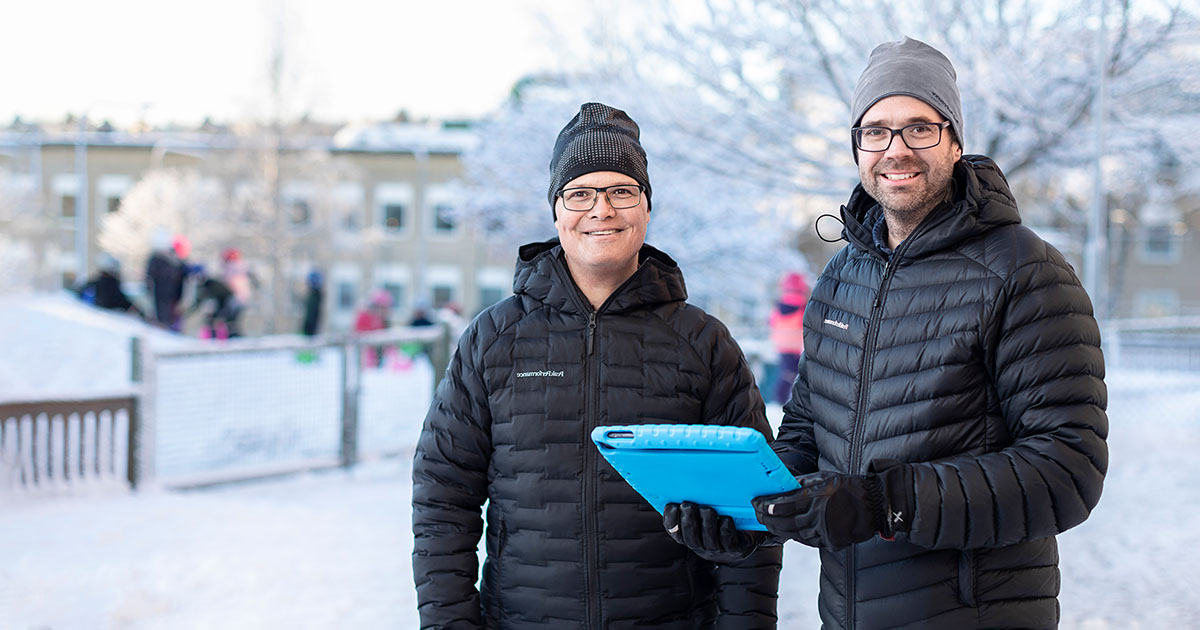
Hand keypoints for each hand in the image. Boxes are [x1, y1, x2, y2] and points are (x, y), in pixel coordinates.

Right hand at [663, 501, 762, 562]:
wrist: (748, 532)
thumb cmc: (721, 517)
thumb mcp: (704, 512)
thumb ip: (693, 503)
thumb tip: (680, 484)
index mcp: (690, 535)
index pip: (674, 532)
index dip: (670, 520)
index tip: (672, 505)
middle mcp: (701, 545)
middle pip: (690, 537)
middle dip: (688, 520)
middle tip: (688, 505)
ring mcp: (718, 549)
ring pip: (708, 540)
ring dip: (707, 524)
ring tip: (707, 509)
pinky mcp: (735, 548)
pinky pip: (728, 541)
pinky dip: (726, 529)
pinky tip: (726, 518)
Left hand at [752, 467, 908, 550]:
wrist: (873, 505)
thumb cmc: (847, 487)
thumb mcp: (822, 477)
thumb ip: (800, 484)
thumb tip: (780, 487)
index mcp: (815, 498)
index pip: (782, 505)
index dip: (765, 506)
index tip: (755, 503)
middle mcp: (818, 517)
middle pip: (783, 522)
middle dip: (767, 519)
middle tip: (757, 514)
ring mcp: (824, 532)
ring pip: (793, 534)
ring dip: (778, 529)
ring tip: (768, 522)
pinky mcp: (830, 542)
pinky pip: (806, 541)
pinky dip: (794, 535)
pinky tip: (786, 530)